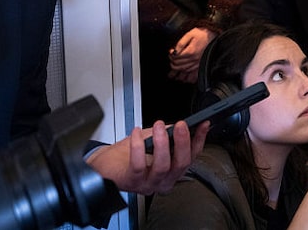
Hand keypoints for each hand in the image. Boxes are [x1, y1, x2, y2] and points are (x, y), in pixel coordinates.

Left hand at [85, 119, 208, 194]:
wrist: (104, 168)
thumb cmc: (127, 156)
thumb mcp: (153, 142)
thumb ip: (169, 136)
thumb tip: (180, 126)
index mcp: (172, 171)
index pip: (192, 156)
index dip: (199, 139)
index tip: (203, 124)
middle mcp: (163, 181)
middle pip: (181, 163)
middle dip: (183, 141)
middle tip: (181, 125)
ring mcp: (148, 184)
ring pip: (163, 166)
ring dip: (162, 143)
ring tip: (159, 126)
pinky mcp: (132, 182)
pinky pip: (138, 164)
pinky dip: (138, 146)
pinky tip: (136, 133)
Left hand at [168, 27, 214, 82]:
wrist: (212, 35)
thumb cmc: (201, 34)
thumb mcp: (189, 34)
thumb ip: (180, 43)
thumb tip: (174, 51)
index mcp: (190, 51)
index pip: (176, 57)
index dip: (171, 55)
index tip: (170, 52)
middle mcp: (194, 59)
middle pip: (179, 65)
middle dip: (172, 63)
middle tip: (171, 59)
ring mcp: (198, 63)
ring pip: (184, 71)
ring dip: (177, 70)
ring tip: (174, 67)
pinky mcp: (200, 65)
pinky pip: (192, 73)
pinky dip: (186, 75)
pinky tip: (183, 73)